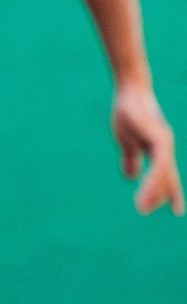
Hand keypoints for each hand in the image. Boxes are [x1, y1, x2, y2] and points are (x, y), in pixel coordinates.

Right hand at [113, 82, 182, 214]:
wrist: (129, 91)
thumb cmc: (128, 113)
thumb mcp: (126, 141)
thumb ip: (131, 159)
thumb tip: (131, 178)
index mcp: (158, 151)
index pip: (167, 176)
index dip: (171, 193)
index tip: (177, 212)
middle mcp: (165, 149)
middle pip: (167, 179)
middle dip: (157, 196)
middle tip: (142, 209)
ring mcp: (164, 143)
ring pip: (162, 175)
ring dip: (151, 192)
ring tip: (140, 206)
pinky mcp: (159, 138)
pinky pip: (158, 164)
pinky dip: (152, 177)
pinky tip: (142, 186)